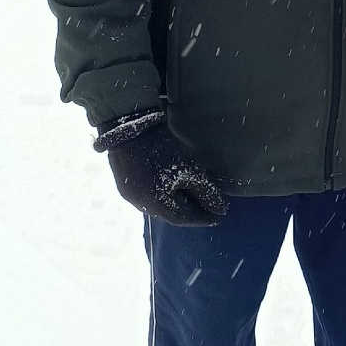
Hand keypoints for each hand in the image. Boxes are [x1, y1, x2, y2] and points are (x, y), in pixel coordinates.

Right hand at [95, 112, 226, 226]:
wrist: (128, 127)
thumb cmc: (162, 148)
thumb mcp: (190, 169)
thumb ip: (206, 192)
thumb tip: (220, 210)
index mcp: (159, 205)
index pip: (186, 218)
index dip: (204, 217)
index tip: (219, 216)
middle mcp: (142, 205)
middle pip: (171, 214)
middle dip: (190, 212)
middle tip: (206, 207)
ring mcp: (131, 195)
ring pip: (157, 206)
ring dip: (174, 203)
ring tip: (189, 197)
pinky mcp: (124, 183)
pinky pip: (146, 196)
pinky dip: (161, 195)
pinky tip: (169, 187)